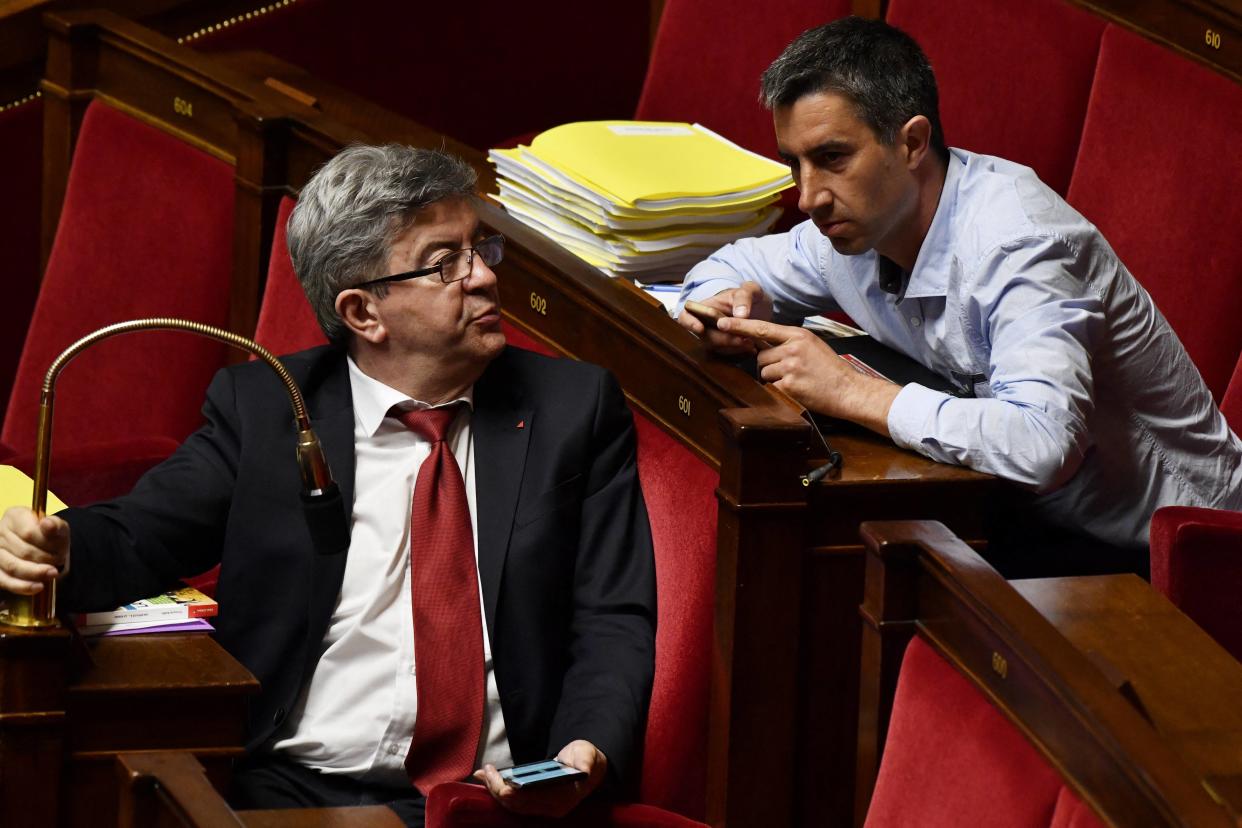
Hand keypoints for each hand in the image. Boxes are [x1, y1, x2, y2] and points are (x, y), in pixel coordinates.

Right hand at [0, 507, 69, 594]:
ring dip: (36, 573)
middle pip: (23, 551)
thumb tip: (47, 524)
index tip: (61, 548)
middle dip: (46, 559)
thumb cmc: (49, 536)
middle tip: (60, 561)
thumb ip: (56, 525)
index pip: (29, 532)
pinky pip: (4, 581)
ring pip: (13, 566)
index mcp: (14, 516)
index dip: (47, 544)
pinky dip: (22, 586)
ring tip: (52, 573)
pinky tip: (38, 586)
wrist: (43, 549)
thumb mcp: (58, 528)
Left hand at [473, 740, 606, 817]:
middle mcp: (551, 809)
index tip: (499, 777)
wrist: (590, 768)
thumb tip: (584, 770)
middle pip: (517, 804)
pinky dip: (500, 791)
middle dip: (497, 788)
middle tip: (486, 770)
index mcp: (562, 799)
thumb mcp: (588, 756)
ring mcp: (543, 808)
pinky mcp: (536, 804)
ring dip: (495, 790)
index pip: (530, 800)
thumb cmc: (587, 759)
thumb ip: (586, 762)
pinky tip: (489, 779)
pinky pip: (514, 802)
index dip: (512, 791)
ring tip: (482, 774)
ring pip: (512, 805)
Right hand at [678, 282, 773, 354]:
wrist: (761, 311)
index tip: (700, 329)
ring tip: (751, 343)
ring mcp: (715, 341)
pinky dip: (740, 354)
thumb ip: (744, 297)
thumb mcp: (750, 290)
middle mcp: (705, 327)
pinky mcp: (726, 352)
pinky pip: (728, 358)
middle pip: (703, 338)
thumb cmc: (750, 297)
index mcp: (704, 309)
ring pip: (716, 350)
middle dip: (722, 339)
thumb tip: (740, 314)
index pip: (685, 317)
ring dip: (732, 348)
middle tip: (742, 338)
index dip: (689, 324)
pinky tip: (753, 348)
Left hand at [716, 317, 901, 435]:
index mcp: (797, 335)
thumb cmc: (829, 369)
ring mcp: (791, 366)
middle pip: (760, 357)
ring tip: (796, 380)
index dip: (739, 326)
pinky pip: (771, 387)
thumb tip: (762, 345)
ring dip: (774, 379)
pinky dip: (780, 391)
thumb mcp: (811, 345)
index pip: (762, 328)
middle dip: (769, 367)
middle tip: (790, 372)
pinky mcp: (790, 384)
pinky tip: (797, 390)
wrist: (848, 389)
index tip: (721, 323)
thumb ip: (788, 342)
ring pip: (763, 373)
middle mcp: (792, 348)